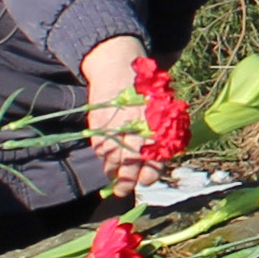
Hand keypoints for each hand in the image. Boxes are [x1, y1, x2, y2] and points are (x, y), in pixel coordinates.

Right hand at [78, 35, 158, 181]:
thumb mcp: (159, 108)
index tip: (145, 180)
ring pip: (112, 158)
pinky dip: (103, 157)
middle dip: (128, 179)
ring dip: (112, 171)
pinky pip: (100, 148)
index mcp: (155, 123)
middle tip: (124, 190)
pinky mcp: (99, 123)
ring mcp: (115, 125)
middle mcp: (136, 126)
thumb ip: (159, 135)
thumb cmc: (144, 91)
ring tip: (114, 178)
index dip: (150, 172)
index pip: (155, 156)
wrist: (118, 67)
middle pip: (131, 161)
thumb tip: (153, 164)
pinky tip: (106, 161)